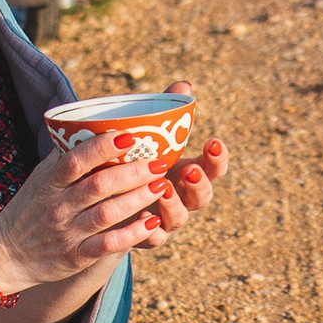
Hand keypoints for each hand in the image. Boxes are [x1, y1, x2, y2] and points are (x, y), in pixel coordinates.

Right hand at [0, 126, 170, 294]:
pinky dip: (131, 234)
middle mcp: (59, 206)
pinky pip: (107, 245)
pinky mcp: (76, 256)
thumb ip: (65, 156)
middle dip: (133, 172)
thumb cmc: (30, 209)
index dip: (102, 147)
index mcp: (50, 182)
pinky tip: (152, 223)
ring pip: (108, 214)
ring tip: (161, 186)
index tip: (130, 136)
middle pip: (99, 185)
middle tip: (160, 162)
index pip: (76, 160)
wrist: (6, 255)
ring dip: (138, 199)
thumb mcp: (40, 179)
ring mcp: (68, 232)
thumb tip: (91, 124)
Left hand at [136, 82, 229, 249]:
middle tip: (189, 169)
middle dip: (200, 183)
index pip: (213, 166)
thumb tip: (184, 84)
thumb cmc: (133, 160)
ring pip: (180, 218)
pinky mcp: (145, 236)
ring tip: (162, 188)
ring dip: (174, 204)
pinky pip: (153, 238)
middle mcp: (181, 197)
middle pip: (203, 196)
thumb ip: (165, 113)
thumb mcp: (146, 136)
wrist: (104, 199)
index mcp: (187, 170)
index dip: (217, 158)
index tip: (213, 141)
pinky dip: (150, 230)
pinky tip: (143, 218)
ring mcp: (166, 219)